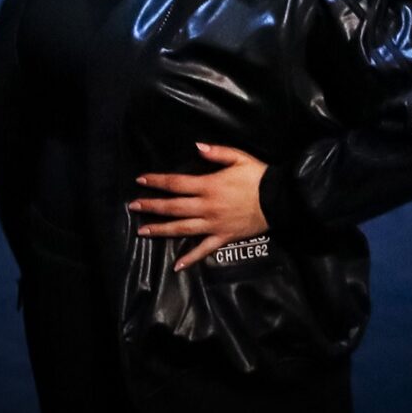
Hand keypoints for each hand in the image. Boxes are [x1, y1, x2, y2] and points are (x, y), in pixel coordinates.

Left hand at [128, 142, 269, 270]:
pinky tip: (177, 266)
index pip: (176, 183)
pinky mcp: (223, 238)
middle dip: (152, 206)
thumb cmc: (258, 176)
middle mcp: (207, 206)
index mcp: (209, 185)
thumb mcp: (239, 157)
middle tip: (133, 206)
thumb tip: (196, 146)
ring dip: (161, 230)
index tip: (141, 180)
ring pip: (182, 229)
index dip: (157, 181)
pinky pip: (203, 250)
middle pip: (174, 207)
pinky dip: (190, 258)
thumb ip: (216, 152)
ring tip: (143, 231)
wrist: (278, 200)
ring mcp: (213, 224)